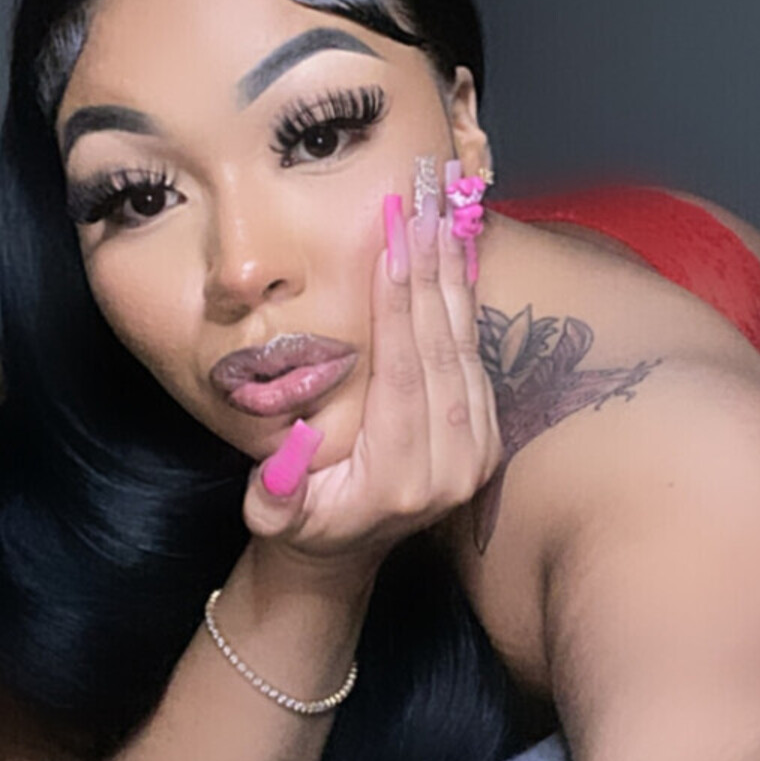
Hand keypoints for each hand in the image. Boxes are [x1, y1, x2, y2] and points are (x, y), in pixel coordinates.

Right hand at [241, 185, 500, 587]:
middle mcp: (452, 467)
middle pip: (442, 353)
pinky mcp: (486, 433)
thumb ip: (278, 495)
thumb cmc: (304, 523)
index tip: (393, 246)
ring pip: (466, 348)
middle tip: (421, 208)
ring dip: (453, 277)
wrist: (347, 552)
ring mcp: (477, 451)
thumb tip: (290, 453)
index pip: (403, 377)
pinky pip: (476, 355)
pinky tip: (455, 253)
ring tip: (441, 214)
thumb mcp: (273, 519)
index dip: (399, 310)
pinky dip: (465, 300)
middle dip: (431, 274)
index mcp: (401, 480)